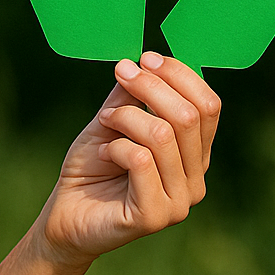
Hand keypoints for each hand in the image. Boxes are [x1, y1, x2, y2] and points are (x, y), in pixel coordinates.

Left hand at [36, 51, 221, 268]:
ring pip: (163, 135)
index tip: (145, 58)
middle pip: (189, 116)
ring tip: (104, 122)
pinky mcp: (155, 216)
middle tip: (121, 74)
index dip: (180, 75)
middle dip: (150, 86)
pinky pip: (141, 160)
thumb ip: (132, 96)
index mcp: (194, 155)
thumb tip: (144, 62)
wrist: (66, 213)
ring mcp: (179, 201)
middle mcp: (196, 179)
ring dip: (125, 117)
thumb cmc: (92, 167)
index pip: (208, 106)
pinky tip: (103, 155)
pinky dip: (115, 146)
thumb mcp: (113, 121)